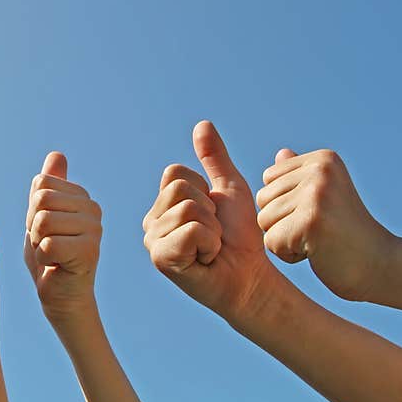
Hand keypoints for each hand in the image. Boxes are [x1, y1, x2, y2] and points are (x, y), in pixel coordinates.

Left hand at [23, 152, 102, 321]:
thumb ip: (48, 186)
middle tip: (47, 244)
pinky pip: (47, 244)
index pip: (40, 184)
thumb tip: (57, 154)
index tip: (44, 229)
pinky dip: (43, 258)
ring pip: (43, 221)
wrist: (61, 295)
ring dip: (37, 242)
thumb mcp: (41, 215)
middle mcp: (93, 208)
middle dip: (33, 226)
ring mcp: (95, 229)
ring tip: (52, 254)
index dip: (31, 209)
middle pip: (41, 200)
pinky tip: (56, 265)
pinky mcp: (89, 251)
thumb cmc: (49, 256)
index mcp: (82, 196)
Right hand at [142, 121, 276, 321]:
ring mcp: (152, 241)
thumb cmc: (240, 237)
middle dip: (209, 209)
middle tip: (213, 234)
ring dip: (212, 229)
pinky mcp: (161, 259)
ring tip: (211, 248)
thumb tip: (202, 124)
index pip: (175, 173)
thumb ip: (214, 158)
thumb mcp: (229, 189)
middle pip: (179, 189)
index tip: (213, 215)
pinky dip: (209, 243)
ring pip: (187, 209)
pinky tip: (206, 259)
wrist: (250, 276)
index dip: (204, 190)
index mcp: (162, 204)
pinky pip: (190, 230)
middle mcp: (151, 222)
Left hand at [256, 148, 393, 301]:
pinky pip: (271, 242)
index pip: (269, 178)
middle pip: (263, 199)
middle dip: (283, 222)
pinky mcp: (311, 220)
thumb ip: (299, 175)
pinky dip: (289, 255)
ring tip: (319, 239)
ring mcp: (316, 194)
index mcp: (323, 159)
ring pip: (264, 221)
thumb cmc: (347, 234)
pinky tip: (318, 252)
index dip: (285, 204)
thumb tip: (281, 153)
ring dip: (285, 240)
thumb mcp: (324, 197)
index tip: (318, 213)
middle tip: (320, 230)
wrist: (381, 266)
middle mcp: (320, 170)